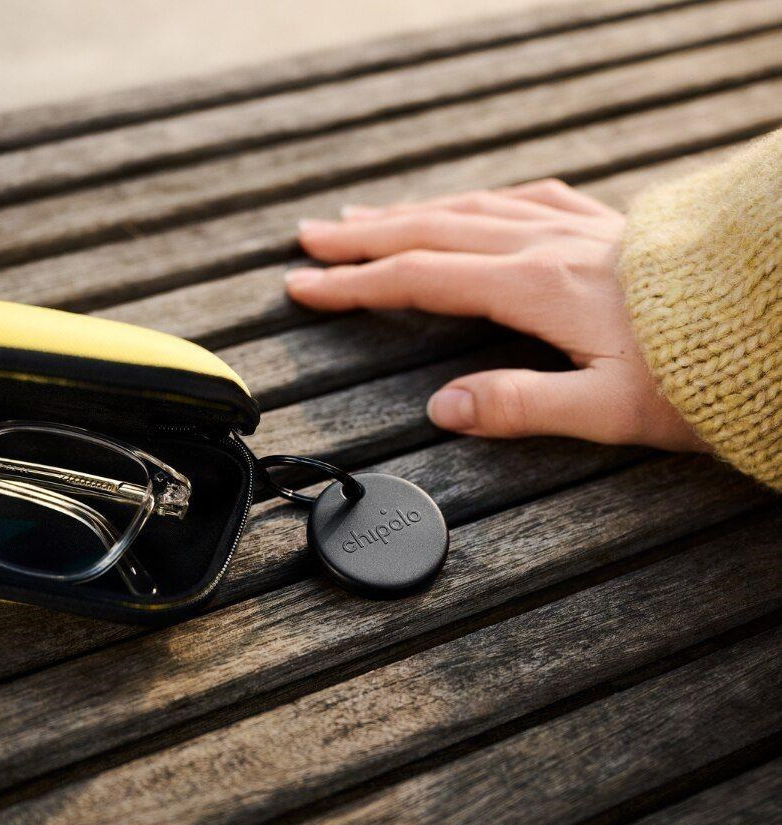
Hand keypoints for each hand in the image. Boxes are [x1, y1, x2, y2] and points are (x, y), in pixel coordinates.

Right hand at [285, 178, 704, 451]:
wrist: (773, 322)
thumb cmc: (697, 374)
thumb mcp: (607, 410)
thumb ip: (520, 406)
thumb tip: (443, 408)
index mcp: (535, 288)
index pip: (420, 279)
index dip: (355, 283)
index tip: (304, 285)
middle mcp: (545, 246)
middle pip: (432, 231)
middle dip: (365, 236)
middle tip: (311, 238)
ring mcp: (575, 229)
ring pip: (471, 208)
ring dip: (411, 211)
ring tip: (366, 215)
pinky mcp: (602, 229)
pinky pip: (524, 199)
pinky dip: (479, 200)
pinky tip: (472, 203)